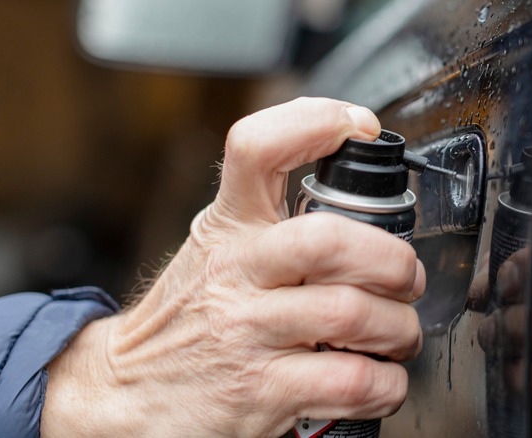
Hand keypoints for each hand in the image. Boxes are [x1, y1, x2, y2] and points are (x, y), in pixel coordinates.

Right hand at [41, 97, 425, 436]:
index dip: (315, 122)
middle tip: (405, 278)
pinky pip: (352, 382)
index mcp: (228, 228)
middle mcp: (236, 272)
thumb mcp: (215, 250)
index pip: (257, 148)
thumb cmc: (187, 317)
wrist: (126, 391)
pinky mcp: (261, 393)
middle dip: (392, 260)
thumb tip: (360, 206)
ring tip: (398, 333)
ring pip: (352, 314)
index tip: (360, 128)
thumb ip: (270, 222)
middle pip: (329, 240)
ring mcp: (246, 332)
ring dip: (399, 327)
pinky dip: (387, 384)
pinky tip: (382, 379)